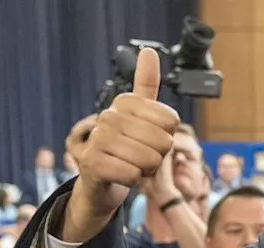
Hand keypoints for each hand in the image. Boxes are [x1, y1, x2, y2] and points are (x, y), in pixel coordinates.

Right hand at [65, 47, 178, 241]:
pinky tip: (122, 175)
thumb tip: (148, 51)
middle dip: (158, 156)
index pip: (171, 120)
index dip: (168, 136)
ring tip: (131, 165)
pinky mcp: (92, 164)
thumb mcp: (140, 115)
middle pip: (163, 142)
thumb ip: (146, 85)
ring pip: (150, 160)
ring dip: (146, 170)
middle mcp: (108, 116)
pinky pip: (134, 175)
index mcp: (124, 102)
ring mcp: (97, 139)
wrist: (101, 179)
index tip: (150, 137)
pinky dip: (134, 181)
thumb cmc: (126, 146)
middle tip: (141, 156)